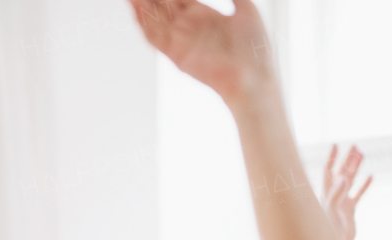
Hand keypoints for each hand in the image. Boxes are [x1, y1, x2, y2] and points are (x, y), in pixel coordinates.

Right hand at [129, 0, 275, 104]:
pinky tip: (136, 5)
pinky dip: (142, 21)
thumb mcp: (248, 10)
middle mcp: (189, 28)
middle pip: (162, 5)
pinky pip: (154, 36)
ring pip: (154, 18)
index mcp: (203, 16)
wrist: (253, 80)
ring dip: (142, 5)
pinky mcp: (176, 54)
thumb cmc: (255, 52)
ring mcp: (181, 41)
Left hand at [322, 145, 371, 239]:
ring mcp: (342, 202)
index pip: (328, 171)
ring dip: (356, 168)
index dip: (331, 158)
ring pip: (351, 181)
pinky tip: (371, 176)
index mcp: (326, 193)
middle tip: (355, 146)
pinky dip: (364, 186)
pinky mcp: (350, 210)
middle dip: (347, 159)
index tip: (335, 145)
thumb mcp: (331, 210)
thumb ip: (336, 194)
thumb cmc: (328, 230)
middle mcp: (333, 195)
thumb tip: (343, 178)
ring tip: (362, 154)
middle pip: (341, 172)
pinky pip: (358, 195)